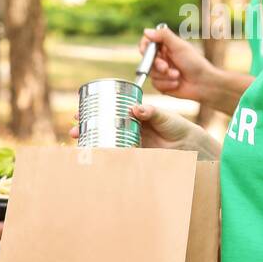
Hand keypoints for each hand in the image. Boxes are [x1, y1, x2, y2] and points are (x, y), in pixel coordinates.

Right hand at [66, 103, 215, 157]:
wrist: (188, 145)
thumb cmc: (177, 126)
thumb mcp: (164, 115)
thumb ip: (151, 112)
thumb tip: (136, 108)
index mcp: (133, 114)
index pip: (110, 109)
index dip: (95, 109)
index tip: (82, 109)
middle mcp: (128, 126)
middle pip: (103, 124)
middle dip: (86, 125)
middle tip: (74, 127)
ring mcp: (129, 140)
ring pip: (106, 138)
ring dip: (92, 139)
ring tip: (78, 140)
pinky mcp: (133, 153)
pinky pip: (116, 152)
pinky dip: (105, 152)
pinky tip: (94, 153)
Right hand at [138, 26, 216, 103]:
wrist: (204, 84)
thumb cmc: (195, 63)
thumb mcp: (179, 47)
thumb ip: (163, 36)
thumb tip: (145, 31)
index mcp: (166, 46)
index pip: (147, 43)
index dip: (145, 47)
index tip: (146, 51)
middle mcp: (162, 58)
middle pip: (146, 60)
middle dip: (157, 65)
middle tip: (166, 67)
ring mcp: (161, 71)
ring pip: (150, 73)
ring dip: (164, 76)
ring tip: (177, 76)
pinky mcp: (162, 84)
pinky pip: (156, 84)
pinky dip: (167, 84)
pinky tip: (177, 84)